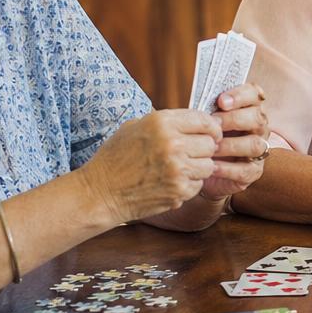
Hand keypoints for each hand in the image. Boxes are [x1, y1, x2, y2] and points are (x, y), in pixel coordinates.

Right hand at [81, 109, 222, 222]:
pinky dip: (189, 185)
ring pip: (208, 165)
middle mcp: (172, 144)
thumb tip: (196, 120)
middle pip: (210, 143)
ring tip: (179, 169)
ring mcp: (177, 169)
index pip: (204, 120)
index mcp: (161, 122)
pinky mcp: (179, 191)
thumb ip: (166, 122)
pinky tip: (171, 182)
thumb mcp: (135, 127)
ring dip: (198, 168)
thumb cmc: (115, 158)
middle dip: (204, 149)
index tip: (211, 133)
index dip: (211, 127)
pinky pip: (198, 184)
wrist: (100, 192)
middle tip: (192, 154)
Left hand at [197, 83, 269, 204]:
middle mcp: (258, 127)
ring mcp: (259, 149)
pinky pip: (246, 170)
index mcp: (248, 108)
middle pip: (258, 118)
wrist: (199, 166)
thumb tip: (199, 107)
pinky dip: (228, 168)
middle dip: (234, 119)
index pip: (254, 94)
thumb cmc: (202, 136)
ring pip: (255, 144)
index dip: (240, 96)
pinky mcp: (254, 171)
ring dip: (231, 145)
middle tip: (214, 125)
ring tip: (211, 148)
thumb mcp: (203, 121)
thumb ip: (206, 111)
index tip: (221, 101)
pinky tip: (212, 166)